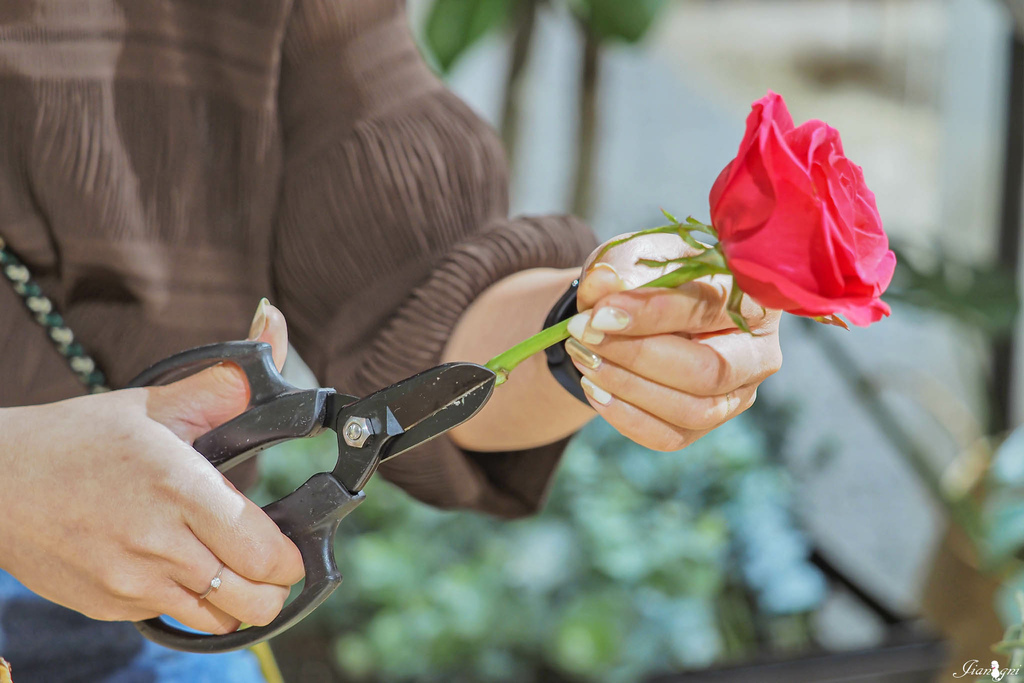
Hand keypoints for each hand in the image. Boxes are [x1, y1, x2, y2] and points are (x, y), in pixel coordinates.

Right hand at [0, 301, 303, 633]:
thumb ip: (221, 387)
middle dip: (273, 587)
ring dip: (235, 601)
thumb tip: (272, 334)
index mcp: (180, 489)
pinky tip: (177, 567)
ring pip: (218, 620)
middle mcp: (159, 544)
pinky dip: (189, 602)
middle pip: (253, 599)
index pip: (265, 552)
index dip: (290, 557)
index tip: (291, 545)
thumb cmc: (77, 439)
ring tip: (228, 568)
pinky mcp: (110, 605)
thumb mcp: (153, 406)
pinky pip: (173, 618)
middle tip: (268, 564)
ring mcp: (132, 583)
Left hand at [566, 232, 782, 450]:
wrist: (641, 311)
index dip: (652, 313)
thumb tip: (603, 282)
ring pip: (693, 410)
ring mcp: (738, 394)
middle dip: (638, 356)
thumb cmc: (648, 275)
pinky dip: (626, 416)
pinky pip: (671, 436)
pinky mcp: (709, 422)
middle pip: (710, 370)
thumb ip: (620, 267)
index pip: (709, 308)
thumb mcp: (633, 256)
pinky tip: (594, 388)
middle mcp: (758, 352)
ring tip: (584, 359)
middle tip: (583, 336)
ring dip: (628, 387)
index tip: (599, 314)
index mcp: (753, 296)